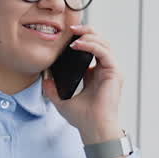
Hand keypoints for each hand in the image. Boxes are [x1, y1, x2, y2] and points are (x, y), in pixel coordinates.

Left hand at [42, 24, 123, 143]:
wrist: (93, 128)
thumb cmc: (83, 118)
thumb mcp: (62, 101)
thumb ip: (52, 89)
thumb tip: (43, 78)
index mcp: (96, 74)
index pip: (91, 49)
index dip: (81, 39)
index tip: (67, 35)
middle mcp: (105, 70)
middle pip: (99, 41)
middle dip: (86, 31)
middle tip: (70, 28)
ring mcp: (112, 70)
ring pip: (103, 43)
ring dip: (88, 35)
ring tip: (73, 34)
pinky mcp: (114, 73)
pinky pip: (104, 52)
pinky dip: (91, 45)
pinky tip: (78, 45)